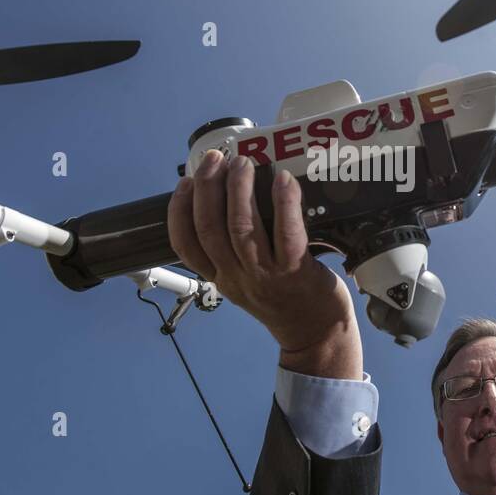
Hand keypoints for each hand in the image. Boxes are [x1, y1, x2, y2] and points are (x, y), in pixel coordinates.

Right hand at [166, 149, 363, 380]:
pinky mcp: (296, 272)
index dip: (179, 211)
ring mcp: (266, 276)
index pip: (185, 246)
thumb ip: (232, 251)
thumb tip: (226, 201)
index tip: (184, 182)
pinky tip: (282, 181)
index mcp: (221, 279)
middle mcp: (238, 278)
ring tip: (242, 164)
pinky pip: (286, 234)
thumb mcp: (246, 282)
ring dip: (239, 190)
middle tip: (214, 159)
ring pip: (242, 228)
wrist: (316, 335)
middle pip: (210, 229)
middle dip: (208, 188)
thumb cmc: (283, 301)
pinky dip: (283, 203)